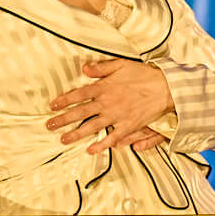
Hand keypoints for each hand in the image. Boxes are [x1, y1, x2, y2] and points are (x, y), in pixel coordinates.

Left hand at [48, 59, 172, 152]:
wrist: (165, 88)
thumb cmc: (144, 75)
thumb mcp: (121, 65)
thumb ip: (102, 68)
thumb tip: (84, 68)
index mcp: (104, 87)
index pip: (79, 94)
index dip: (64, 100)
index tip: (52, 106)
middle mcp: (107, 103)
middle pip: (80, 113)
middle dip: (63, 119)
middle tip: (49, 125)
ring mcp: (117, 116)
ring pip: (92, 127)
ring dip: (76, 134)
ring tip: (63, 140)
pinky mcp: (128, 126)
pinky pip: (112, 138)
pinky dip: (101, 145)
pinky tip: (90, 150)